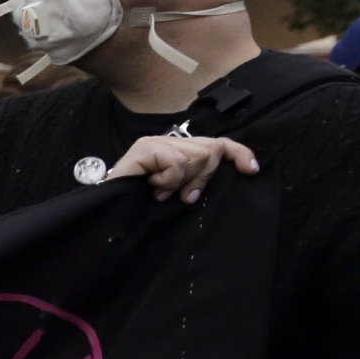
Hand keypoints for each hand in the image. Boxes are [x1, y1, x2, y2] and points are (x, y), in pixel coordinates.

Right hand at [108, 135, 258, 204]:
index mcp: (178, 151)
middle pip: (210, 150)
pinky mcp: (144, 148)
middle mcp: (167, 141)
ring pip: (196, 157)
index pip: (217, 143)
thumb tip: (215, 180)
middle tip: (183, 196)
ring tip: (160, 192)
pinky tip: (152, 188)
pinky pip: (177, 162)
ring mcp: (154, 143)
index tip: (252, 170)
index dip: (238, 153)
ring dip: (181, 182)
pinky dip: (168, 181)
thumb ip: (196, 181)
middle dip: (203, 177)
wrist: (108, 217)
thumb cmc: (140, 208)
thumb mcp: (178, 194)